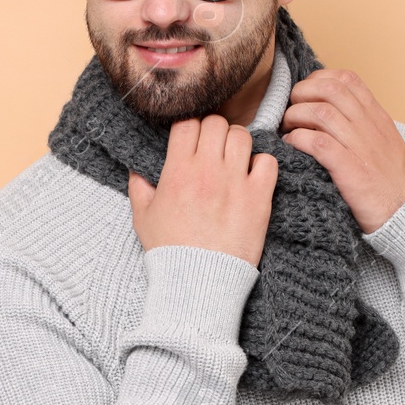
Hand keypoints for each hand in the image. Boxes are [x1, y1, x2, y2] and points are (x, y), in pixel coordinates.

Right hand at [127, 115, 278, 267]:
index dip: (188, 127)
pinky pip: (269, 162)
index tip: (190, 140)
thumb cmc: (170, 251)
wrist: (199, 281)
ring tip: (233, 158)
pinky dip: (262, 164)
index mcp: (178, 171)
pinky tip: (252, 176)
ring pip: (243, 135)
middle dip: (213, 131)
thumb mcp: (143, 218)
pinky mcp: (259, 197)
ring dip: (237, 142)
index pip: (186, 123)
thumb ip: (139, 187)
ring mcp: (236, 182)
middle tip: (212, 148)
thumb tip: (136, 169)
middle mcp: (208, 170)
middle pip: (216, 123)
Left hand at [278, 68, 404, 233]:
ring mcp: (360, 146)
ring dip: (295, 116)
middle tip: (290, 110)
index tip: (304, 94)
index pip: (346, 79)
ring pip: (320, 112)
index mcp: (376, 116)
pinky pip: (317, 142)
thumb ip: (360, 122)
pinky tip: (292, 146)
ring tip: (288, 129)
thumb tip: (328, 108)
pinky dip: (298, 139)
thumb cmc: (390, 180)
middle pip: (329, 89)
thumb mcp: (382, 140)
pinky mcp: (349, 169)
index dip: (318, 80)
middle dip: (301, 94)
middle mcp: (369, 125)